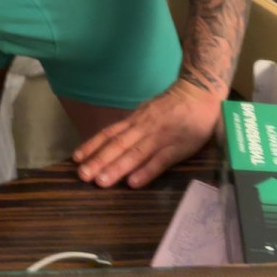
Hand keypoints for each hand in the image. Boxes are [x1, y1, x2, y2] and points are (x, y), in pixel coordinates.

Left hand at [72, 80, 221, 188]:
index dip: (93, 146)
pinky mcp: (178, 147)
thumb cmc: (172, 105)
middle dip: (99, 161)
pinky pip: (160, 160)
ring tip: (101, 182)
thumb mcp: (148, 112)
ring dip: (117, 168)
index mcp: (136, 120)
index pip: (110, 134)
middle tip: (83, 175)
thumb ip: (133, 126)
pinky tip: (134, 183)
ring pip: (135, 153)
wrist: (199, 92)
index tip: (76, 158)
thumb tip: (111, 141)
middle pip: (118, 145)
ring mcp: (160, 137)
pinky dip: (146, 171)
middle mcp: (143, 127)